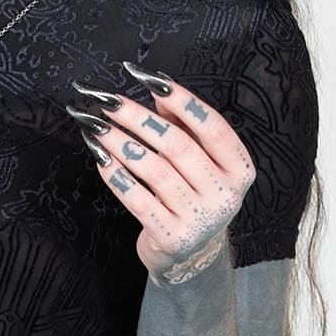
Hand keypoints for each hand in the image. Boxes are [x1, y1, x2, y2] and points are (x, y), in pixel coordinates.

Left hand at [68, 70, 255, 282]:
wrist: (192, 257)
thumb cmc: (193, 197)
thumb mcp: (200, 163)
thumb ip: (184, 128)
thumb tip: (159, 94)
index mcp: (239, 170)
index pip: (212, 127)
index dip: (182, 101)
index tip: (150, 79)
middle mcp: (225, 195)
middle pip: (178, 146)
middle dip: (137, 118)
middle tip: (107, 101)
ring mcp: (200, 219)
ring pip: (154, 170)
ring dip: (120, 143)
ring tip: (96, 127)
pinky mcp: (172, 237)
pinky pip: (138, 199)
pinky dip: (116, 176)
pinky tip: (100, 157)